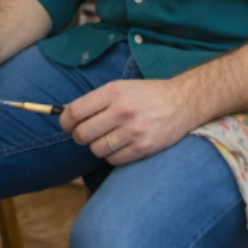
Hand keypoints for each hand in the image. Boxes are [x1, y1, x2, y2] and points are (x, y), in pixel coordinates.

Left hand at [59, 79, 197, 165]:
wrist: (182, 102)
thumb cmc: (147, 94)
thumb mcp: (121, 87)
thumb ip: (96, 100)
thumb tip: (68, 115)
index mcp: (113, 91)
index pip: (75, 112)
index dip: (65, 121)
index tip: (67, 124)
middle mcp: (122, 110)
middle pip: (82, 134)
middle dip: (79, 136)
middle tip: (86, 134)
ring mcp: (133, 131)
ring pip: (96, 150)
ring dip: (97, 147)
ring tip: (107, 138)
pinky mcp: (144, 147)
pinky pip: (114, 160)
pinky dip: (112, 156)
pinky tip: (120, 145)